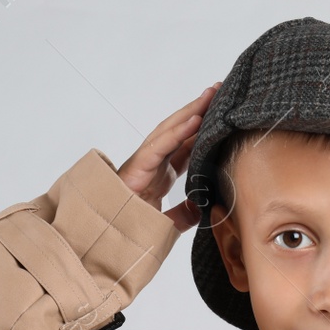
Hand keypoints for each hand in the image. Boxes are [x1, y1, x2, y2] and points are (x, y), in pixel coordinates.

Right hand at [116, 82, 222, 230]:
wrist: (106, 237)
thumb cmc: (129, 228)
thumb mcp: (166, 224)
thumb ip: (182, 215)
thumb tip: (200, 209)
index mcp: (161, 174)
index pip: (186, 146)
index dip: (203, 131)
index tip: (223, 117)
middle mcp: (153, 163)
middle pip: (180, 131)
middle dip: (200, 110)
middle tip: (220, 91)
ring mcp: (144, 162)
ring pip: (170, 130)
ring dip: (192, 111)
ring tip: (211, 94)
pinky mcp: (137, 167)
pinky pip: (160, 145)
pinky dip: (178, 131)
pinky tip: (196, 118)